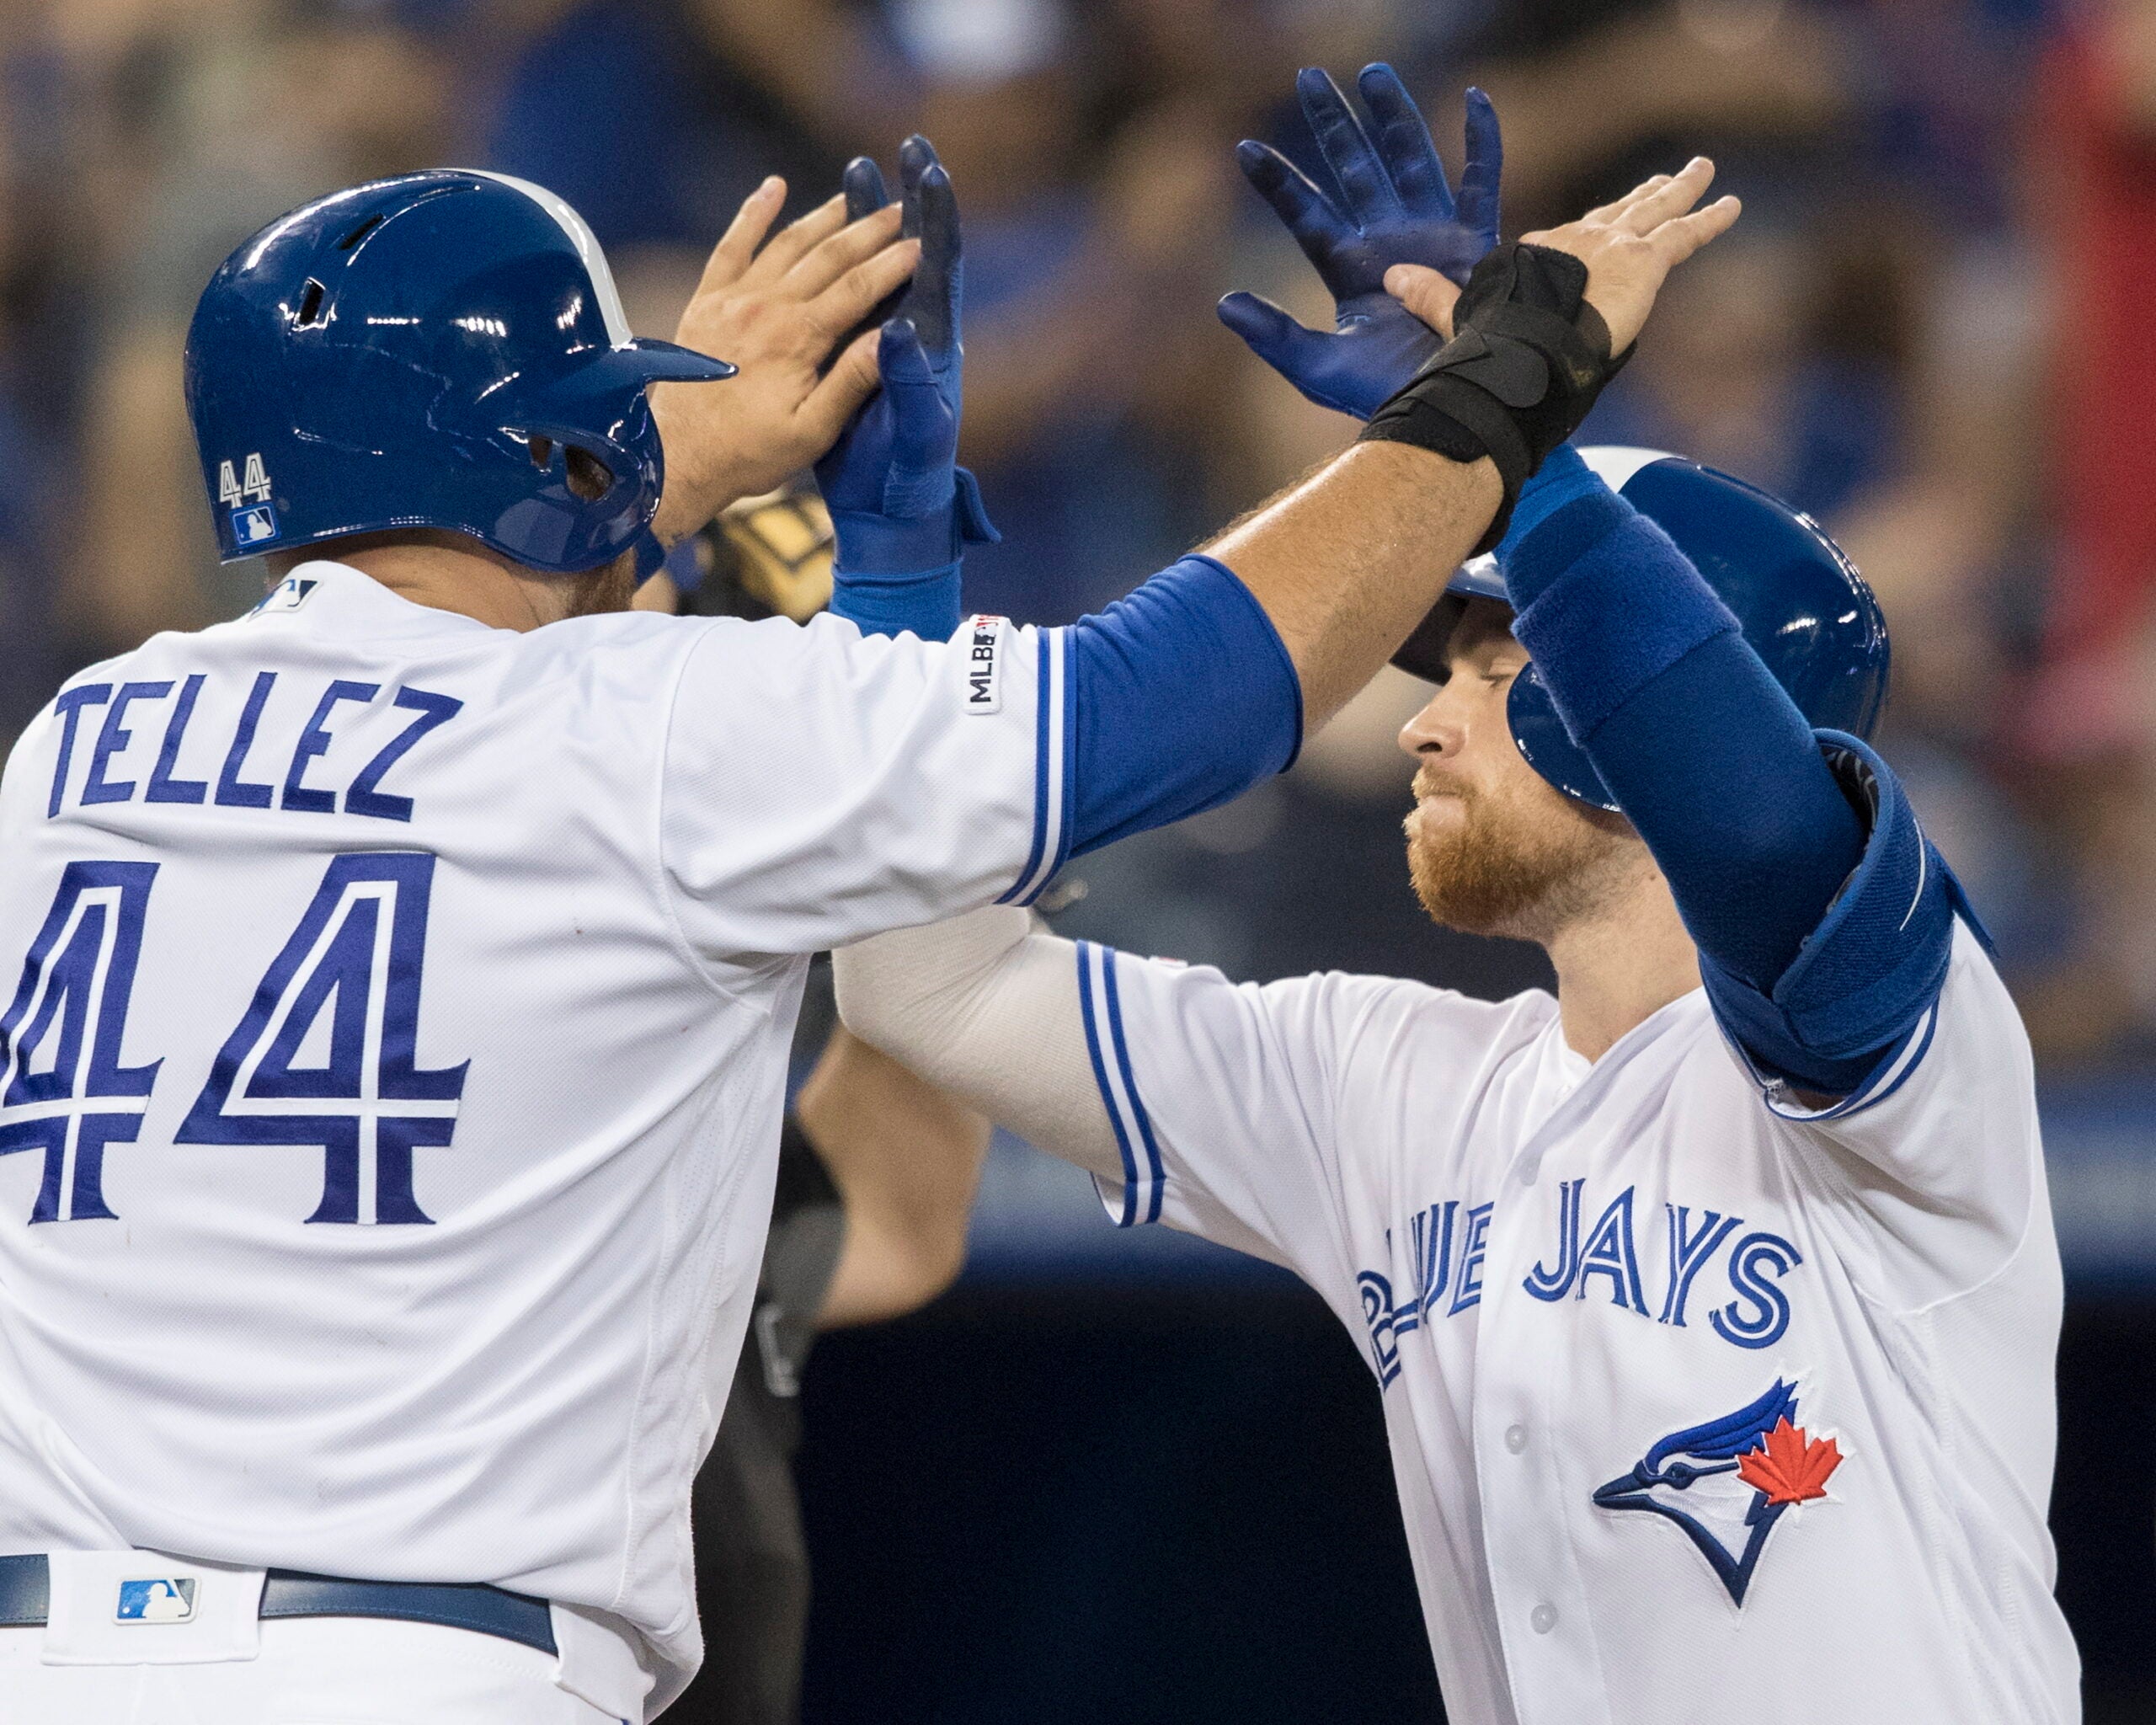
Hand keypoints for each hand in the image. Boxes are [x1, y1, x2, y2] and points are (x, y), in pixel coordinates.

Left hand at [648, 178, 920, 544]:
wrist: (676, 457)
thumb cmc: (749, 454)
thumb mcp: (812, 432)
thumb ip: (851, 383)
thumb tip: (892, 342)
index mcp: (797, 340)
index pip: (858, 289)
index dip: (893, 264)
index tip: (922, 243)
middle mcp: (766, 308)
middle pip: (829, 256)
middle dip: (869, 229)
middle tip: (901, 208)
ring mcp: (732, 299)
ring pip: (788, 243)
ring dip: (824, 216)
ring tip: (854, 197)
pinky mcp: (706, 300)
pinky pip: (731, 246)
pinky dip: (752, 213)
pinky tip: (772, 187)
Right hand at [813, 137, 995, 588]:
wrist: (888, 524)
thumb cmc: (905, 488)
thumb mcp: (912, 439)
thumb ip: (905, 385)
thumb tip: (899, 329)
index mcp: (932, 349)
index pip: (941, 267)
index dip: (937, 220)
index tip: (932, 171)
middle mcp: (914, 340)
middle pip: (911, 254)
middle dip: (905, 202)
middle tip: (903, 147)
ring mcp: (884, 351)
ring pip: (873, 272)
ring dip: (865, 224)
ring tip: (855, 173)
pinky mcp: (854, 368)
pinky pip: (841, 303)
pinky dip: (828, 268)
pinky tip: (814, 243)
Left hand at [1218, 65, 1499, 418]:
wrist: (1452, 409)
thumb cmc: (1386, 395)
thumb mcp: (1319, 367)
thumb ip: (1273, 336)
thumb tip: (1223, 303)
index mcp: (1347, 268)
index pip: (1305, 212)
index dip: (1277, 181)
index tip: (1244, 150)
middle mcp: (1386, 242)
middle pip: (1354, 169)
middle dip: (1333, 125)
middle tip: (1308, 78)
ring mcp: (1431, 235)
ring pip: (1409, 159)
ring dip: (1392, 115)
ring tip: (1371, 71)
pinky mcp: (1476, 241)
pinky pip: (1482, 179)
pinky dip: (1482, 139)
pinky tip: (1475, 97)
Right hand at [1384, 156, 1737, 358]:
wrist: (1528, 348)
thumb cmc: (1492, 345)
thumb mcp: (1459, 319)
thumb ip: (1432, 298)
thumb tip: (1389, 278)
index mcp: (1535, 259)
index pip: (1560, 246)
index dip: (1571, 244)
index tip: (1576, 241)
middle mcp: (1576, 242)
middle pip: (1612, 214)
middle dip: (1636, 197)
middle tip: (1661, 180)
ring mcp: (1613, 248)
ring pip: (1653, 212)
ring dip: (1679, 191)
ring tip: (1700, 171)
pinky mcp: (1645, 261)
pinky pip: (1685, 234)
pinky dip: (1709, 218)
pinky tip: (1732, 204)